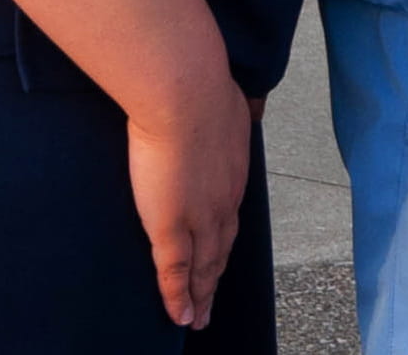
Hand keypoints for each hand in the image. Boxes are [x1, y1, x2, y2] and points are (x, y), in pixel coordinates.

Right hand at [122, 56, 252, 329]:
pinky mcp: (173, 226)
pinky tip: (181, 317)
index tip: (220, 256)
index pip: (229, 215)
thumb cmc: (197, 89)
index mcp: (234, 173)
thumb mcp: (222, 103)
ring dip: (201, 294)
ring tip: (198, 316)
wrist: (185, 96)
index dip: (224, 239)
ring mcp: (201, 216)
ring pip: (204, 267)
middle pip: (222, 249)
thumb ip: (221, 115)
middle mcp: (224, 200)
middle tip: (211, 303)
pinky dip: (178, 298)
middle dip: (216, 277)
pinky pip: (176, 273)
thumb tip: (224, 103)